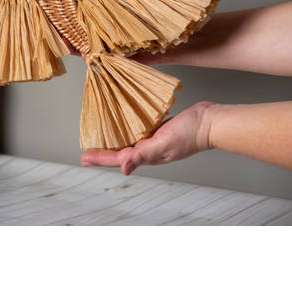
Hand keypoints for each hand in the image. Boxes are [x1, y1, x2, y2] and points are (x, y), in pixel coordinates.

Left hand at [81, 101, 215, 174]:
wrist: (209, 122)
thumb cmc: (188, 134)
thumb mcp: (162, 144)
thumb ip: (143, 155)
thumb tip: (124, 168)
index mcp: (147, 154)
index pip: (117, 159)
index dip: (99, 158)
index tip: (83, 158)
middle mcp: (148, 149)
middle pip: (120, 153)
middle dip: (103, 153)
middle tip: (87, 151)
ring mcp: (154, 140)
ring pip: (129, 142)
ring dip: (114, 142)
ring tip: (101, 139)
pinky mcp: (160, 129)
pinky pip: (139, 131)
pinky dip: (128, 129)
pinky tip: (124, 124)